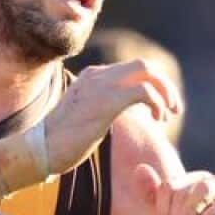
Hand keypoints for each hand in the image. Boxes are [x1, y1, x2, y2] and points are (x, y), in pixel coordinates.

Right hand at [44, 60, 181, 174]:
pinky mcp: (106, 101)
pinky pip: (143, 91)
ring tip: (167, 115)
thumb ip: (104, 106)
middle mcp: (97, 75)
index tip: (162, 109)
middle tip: (174, 109)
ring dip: (165, 93)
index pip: (132, 70)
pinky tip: (156, 119)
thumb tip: (123, 110)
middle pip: (144, 65)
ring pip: (147, 72)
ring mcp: (101, 85)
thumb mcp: (87, 116)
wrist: (40, 149)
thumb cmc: (62, 141)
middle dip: (165, 85)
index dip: (153, 86)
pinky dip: (156, 103)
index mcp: (93, 77)